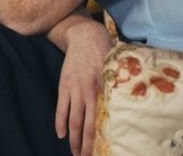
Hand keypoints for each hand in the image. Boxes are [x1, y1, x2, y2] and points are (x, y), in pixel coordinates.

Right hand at [55, 23, 112, 155]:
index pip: (102, 121)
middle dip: (86, 145)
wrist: (85, 37)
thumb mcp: (116, 72)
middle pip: (87, 125)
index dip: (100, 139)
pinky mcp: (64, 85)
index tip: (100, 151)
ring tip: (74, 152)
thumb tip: (122, 111)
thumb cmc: (105, 53)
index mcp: (104, 91)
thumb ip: (116, 90)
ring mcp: (74, 89)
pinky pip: (61, 108)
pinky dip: (60, 122)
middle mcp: (89, 92)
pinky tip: (60, 134)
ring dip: (73, 139)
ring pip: (74, 120)